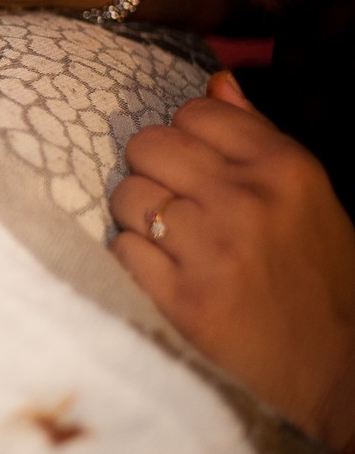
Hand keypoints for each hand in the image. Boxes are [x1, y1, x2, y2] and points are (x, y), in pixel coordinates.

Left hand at [109, 71, 354, 451]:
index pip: (196, 112)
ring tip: (172, 242)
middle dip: (151, 171)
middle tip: (172, 203)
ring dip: (138, 217)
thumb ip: (258, 136)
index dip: (185, 138)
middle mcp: (246, 200)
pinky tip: (165, 274)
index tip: (195, 167)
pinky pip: (121, 247)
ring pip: (127, 195)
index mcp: (285, 169)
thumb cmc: (316, 277)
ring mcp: (212, 249)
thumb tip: (216, 82)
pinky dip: (133, 259)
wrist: (331, 371)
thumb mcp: (307, 198)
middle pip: (148, 145)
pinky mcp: (181, 297)